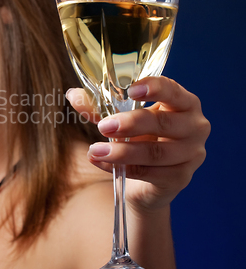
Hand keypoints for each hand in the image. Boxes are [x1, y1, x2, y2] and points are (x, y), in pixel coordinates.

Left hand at [66, 77, 209, 212]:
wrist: (145, 180)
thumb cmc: (138, 137)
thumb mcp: (120, 118)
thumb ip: (99, 106)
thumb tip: (73, 94)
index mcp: (184, 103)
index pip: (173, 91)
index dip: (154, 88)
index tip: (131, 90)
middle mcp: (195, 126)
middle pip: (163, 123)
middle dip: (130, 124)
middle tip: (103, 126)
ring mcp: (191, 154)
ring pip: (155, 152)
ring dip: (122, 151)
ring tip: (94, 150)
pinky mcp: (180, 178)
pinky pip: (149, 173)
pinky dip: (121, 167)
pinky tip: (99, 161)